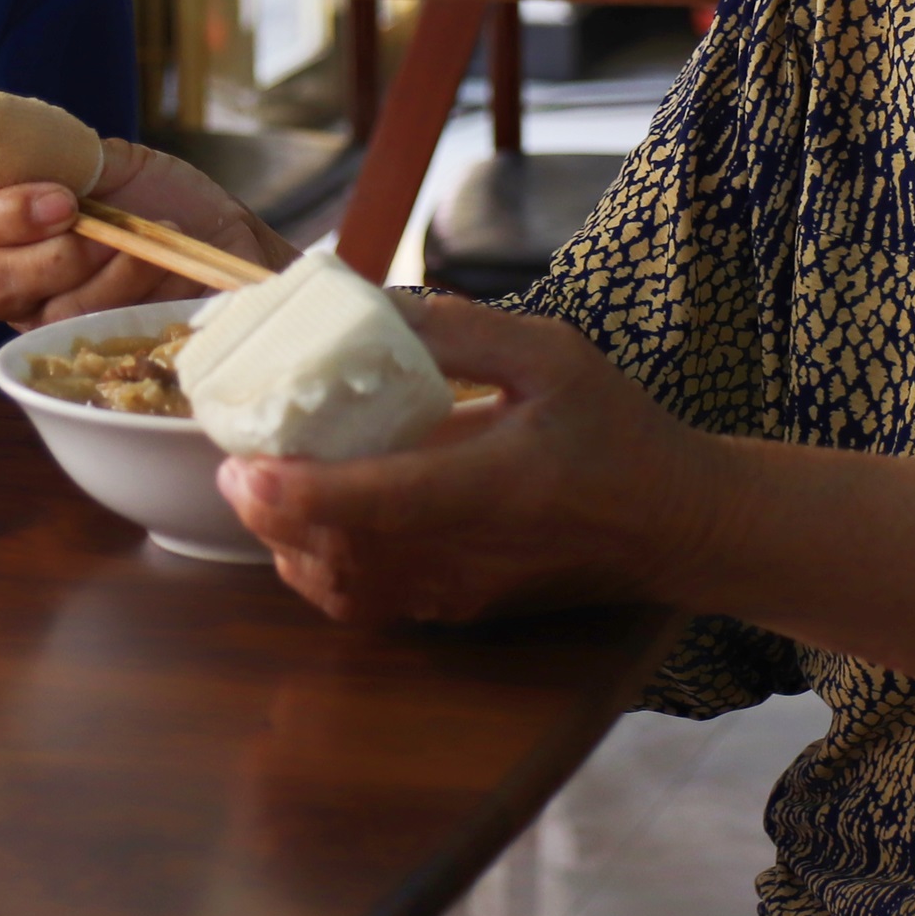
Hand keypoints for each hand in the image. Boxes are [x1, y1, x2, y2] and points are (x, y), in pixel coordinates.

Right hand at [0, 138, 295, 326]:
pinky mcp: (103, 354)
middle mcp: (25, 284)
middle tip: (109, 230)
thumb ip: (66, 157)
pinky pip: (105, 335)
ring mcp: (61, 325)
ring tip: (157, 236)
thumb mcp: (118, 164)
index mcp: (15, 229)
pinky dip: (141, 294)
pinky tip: (170, 270)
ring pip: (59, 310)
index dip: (7, 214)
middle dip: (57, 254)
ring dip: (114, 269)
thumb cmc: (165, 201)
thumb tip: (22, 142)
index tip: (64, 198)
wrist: (228, 243)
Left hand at [218, 295, 711, 624]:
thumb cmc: (620, 432)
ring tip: (264, 484)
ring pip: (342, 590)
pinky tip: (307, 524)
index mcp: (496, 486)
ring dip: (288, 543)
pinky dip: (320, 570)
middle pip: (341, 555)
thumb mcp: (555, 354)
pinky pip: (366, 605)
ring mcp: (458, 593)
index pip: (380, 503)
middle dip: (271, 513)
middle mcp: (468, 554)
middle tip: (236, 456)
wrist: (678, 526)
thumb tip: (373, 305)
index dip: (301, 492)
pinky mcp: (455, 611)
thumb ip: (464, 328)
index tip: (242, 465)